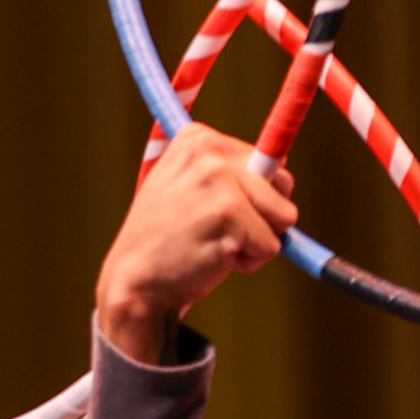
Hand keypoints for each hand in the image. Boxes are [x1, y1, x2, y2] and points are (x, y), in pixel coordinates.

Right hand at [96, 124, 297, 361]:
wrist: (135, 280)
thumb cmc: (167, 239)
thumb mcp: (185, 185)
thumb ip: (228, 171)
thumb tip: (280, 166)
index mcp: (199, 138)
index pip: (267, 161)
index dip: (252, 196)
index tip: (211, 210)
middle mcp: (210, 152)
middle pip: (283, 183)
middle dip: (263, 215)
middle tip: (217, 229)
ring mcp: (220, 183)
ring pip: (284, 215)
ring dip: (257, 239)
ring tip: (216, 242)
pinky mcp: (231, 217)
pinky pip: (272, 246)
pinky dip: (251, 261)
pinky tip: (214, 258)